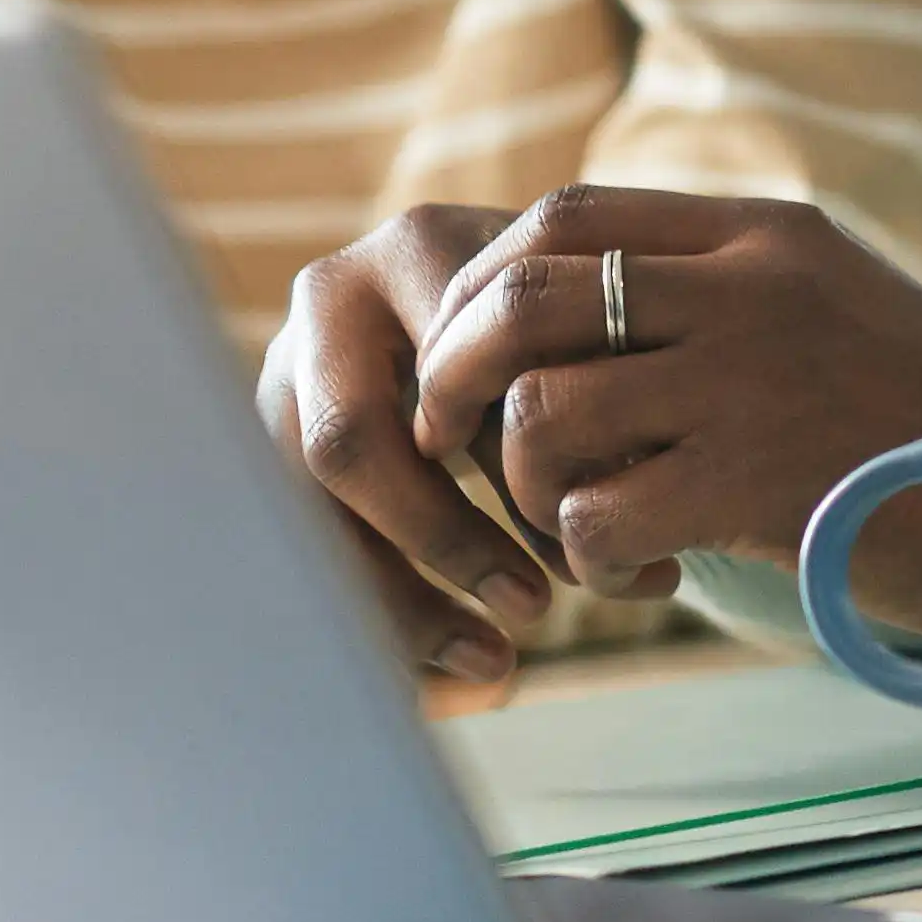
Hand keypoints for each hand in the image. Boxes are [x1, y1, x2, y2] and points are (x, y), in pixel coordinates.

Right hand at [260, 202, 557, 689]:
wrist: (520, 290)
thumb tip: (650, 572)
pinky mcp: (271, 436)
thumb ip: (601, 415)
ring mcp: (286, 367)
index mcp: (424, 249)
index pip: (448, 371)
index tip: (591, 548)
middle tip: (538, 607)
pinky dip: (383, 613)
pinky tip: (449, 672)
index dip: (510, 466)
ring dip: (406, 599)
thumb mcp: (594, 339)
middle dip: (445, 539)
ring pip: (314, 509)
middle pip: (352, 444)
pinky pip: (309, 544)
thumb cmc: (587, 318)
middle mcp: (334, 300)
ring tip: (498, 663)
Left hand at [404, 185, 921, 621]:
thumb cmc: (920, 422)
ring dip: (524, 490)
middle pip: (523, 297)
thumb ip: (723, 286)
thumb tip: (569, 295)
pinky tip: (640, 576)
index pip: (566, 214)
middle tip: (451, 440)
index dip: (480, 283)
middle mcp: (753, 290)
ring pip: (541, 415)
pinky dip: (587, 562)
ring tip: (575, 526)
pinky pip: (594, 519)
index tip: (465, 354)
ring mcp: (754, 381)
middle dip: (454, 376)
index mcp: (767, 234)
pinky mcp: (756, 481)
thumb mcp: (833, 307)